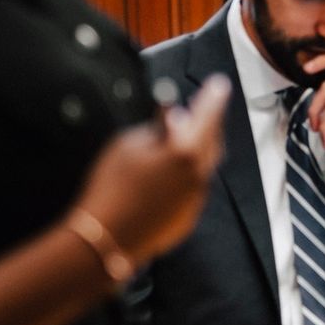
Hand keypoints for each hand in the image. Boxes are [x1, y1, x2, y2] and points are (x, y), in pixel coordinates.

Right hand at [75, 76, 228, 264]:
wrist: (105, 239)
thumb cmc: (111, 189)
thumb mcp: (127, 144)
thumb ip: (155, 128)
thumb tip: (171, 119)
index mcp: (185, 152)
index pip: (207, 116)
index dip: (213, 97)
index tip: (219, 85)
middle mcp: (198, 176)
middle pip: (212, 142)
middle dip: (204, 125)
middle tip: (192, 114)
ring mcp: (195, 200)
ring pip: (203, 167)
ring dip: (193, 151)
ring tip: (172, 143)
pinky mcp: (188, 218)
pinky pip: (192, 189)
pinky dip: (184, 177)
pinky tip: (163, 176)